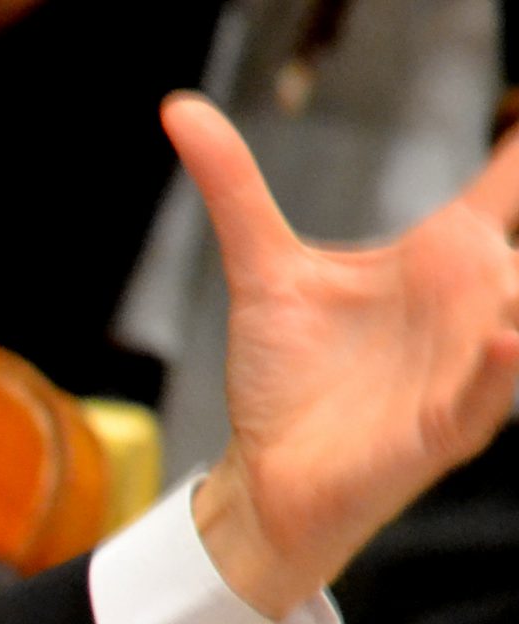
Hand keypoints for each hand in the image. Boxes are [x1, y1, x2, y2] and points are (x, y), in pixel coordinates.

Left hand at [166, 93, 518, 617]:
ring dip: (512, 294)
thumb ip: (235, 189)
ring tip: (500, 278)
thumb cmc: (282, 375)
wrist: (262, 474)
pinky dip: (498, 367)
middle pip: (518, 250)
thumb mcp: (261, 269)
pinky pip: (489, 392)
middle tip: (504, 215)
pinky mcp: (445, 425)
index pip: (499, 188)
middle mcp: (465, 304)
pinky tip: (499, 339)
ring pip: (515, 312)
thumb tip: (180, 109)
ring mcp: (462, 365)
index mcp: (436, 258)